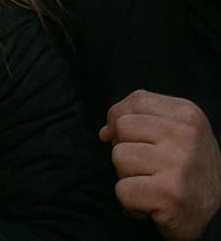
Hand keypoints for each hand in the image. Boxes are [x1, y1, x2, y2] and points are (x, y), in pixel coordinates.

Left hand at [100, 90, 220, 239]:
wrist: (207, 212)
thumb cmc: (184, 169)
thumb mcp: (172, 132)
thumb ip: (139, 119)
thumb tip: (105, 133)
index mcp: (189, 114)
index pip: (136, 101)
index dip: (125, 122)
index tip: (141, 141)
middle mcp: (186, 135)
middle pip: (122, 127)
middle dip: (127, 149)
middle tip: (152, 167)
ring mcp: (179, 163)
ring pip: (118, 157)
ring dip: (128, 176)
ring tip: (153, 184)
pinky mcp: (168, 193)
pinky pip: (122, 189)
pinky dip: (130, 202)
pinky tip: (152, 203)